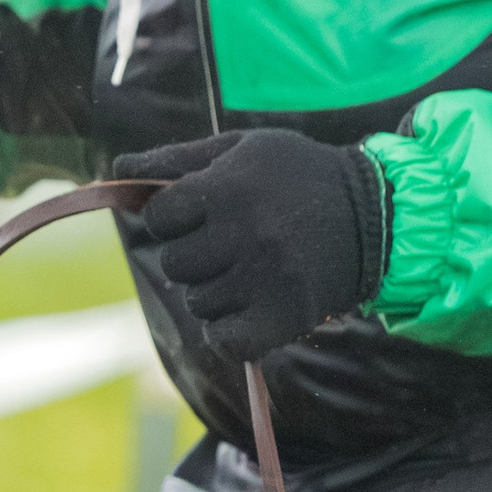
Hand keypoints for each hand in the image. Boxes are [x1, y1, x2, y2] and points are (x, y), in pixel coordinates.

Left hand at [130, 132, 389, 360]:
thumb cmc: (297, 176)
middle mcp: (243, 234)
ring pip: (199, 303)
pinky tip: (248, 310)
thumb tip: (117, 171)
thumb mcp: (241, 150)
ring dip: (215, 292)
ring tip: (249, 271)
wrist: (374, 216)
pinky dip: (229, 332)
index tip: (200, 213)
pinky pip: (224, 340)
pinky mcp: (282, 317)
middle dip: (192, 256)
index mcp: (227, 188)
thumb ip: (176, 160)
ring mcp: (263, 279)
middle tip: (227, 245)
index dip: (174, 216)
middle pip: (174, 264)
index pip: (160, 217)